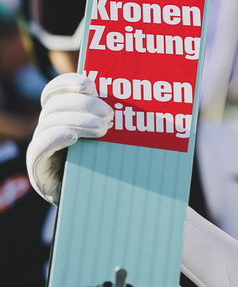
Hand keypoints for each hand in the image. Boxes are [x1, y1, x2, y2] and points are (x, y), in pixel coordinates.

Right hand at [25, 72, 112, 204]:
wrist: (103, 204)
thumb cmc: (116, 165)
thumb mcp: (119, 137)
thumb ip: (121, 118)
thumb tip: (149, 96)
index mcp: (65, 115)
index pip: (55, 90)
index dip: (69, 82)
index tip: (92, 84)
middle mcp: (49, 129)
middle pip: (55, 104)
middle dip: (83, 104)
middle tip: (110, 116)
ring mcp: (42, 149)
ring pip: (50, 121)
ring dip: (78, 120)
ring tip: (103, 129)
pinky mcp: (40, 170)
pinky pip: (40, 147)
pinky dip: (55, 137)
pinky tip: (72, 137)